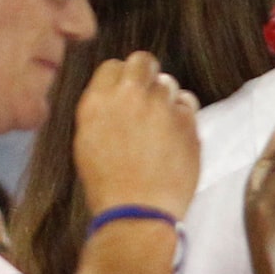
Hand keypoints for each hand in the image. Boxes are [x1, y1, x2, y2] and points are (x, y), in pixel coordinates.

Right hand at [71, 51, 198, 217]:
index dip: (121, 79)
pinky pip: (188, 104)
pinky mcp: (187, 122)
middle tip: (147, 97)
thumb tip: (115, 94)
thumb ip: (102, 109)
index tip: (126, 92)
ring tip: (160, 126)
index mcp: (98, 101)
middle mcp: (129, 96)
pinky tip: (174, 137)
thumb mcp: (87, 140)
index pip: (113, 66)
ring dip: (165, 99)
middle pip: (143, 62)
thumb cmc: (107, 184)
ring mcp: (162, 107)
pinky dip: (182, 116)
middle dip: (146, 75)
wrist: (136, 212)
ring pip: (169, 83)